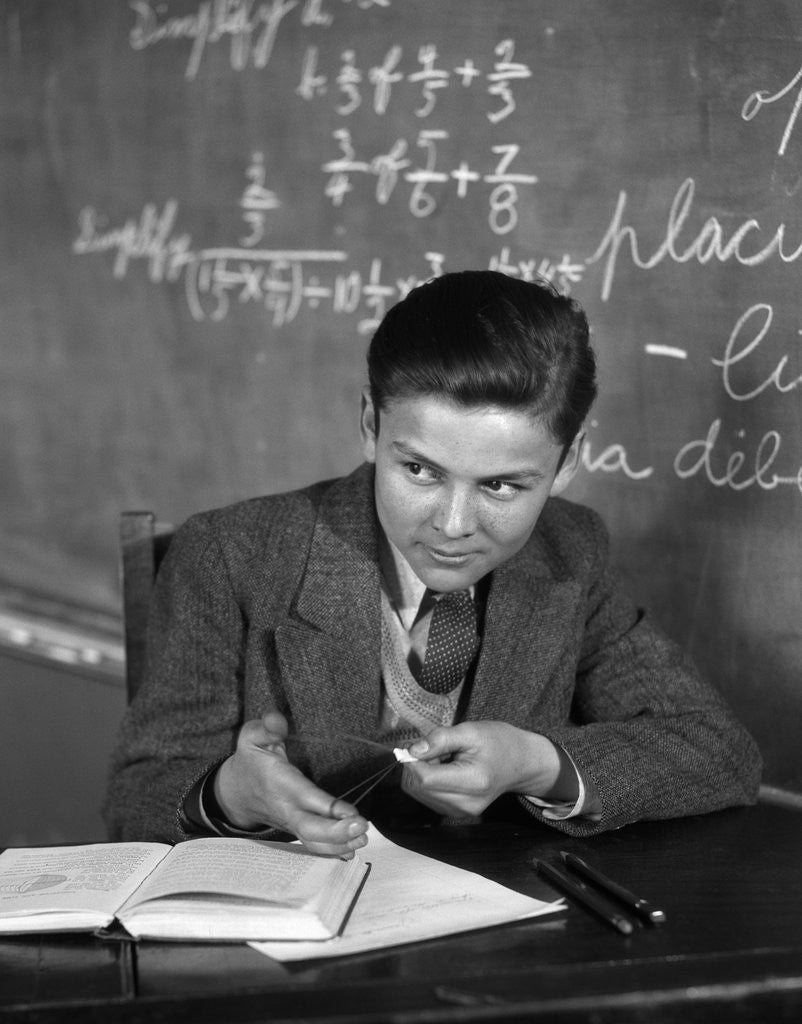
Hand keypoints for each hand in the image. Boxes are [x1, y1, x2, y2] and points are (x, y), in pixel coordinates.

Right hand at [214, 710, 368, 856]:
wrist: (236, 792)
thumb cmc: (251, 760)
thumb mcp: (252, 737)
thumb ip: (266, 727)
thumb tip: (277, 721)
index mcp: (280, 783)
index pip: (306, 798)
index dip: (328, 808)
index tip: (352, 813)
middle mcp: (287, 808)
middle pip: (311, 829)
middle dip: (337, 833)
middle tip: (363, 830)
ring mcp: (292, 823)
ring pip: (314, 842)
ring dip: (339, 845)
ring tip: (363, 840)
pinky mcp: (297, 829)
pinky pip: (313, 846)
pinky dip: (333, 852)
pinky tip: (352, 852)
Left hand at [401, 721, 568, 817]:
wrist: (521, 763)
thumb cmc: (498, 742)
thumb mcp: (470, 730)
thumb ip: (440, 739)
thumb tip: (412, 751)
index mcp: (472, 782)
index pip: (424, 779)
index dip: (413, 761)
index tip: (419, 744)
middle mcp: (466, 804)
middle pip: (418, 789)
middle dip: (416, 766)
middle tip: (434, 749)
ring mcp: (462, 812)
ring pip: (419, 795)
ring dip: (422, 774)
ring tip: (443, 759)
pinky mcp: (457, 814)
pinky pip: (427, 799)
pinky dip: (428, 782)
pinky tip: (445, 770)